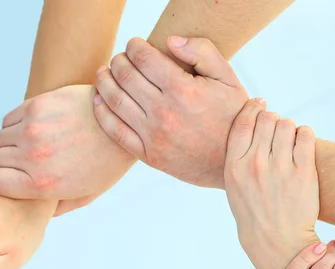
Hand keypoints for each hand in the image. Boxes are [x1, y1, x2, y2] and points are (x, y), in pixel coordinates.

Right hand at [0, 85, 135, 215]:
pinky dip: (14, 127)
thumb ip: (57, 207)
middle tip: (10, 167)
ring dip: (6, 146)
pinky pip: (7, 120)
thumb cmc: (105, 162)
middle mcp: (32, 157)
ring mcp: (32, 129)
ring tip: (25, 149)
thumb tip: (32, 211)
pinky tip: (31, 131)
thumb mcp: (86, 194)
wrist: (121, 121)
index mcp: (42, 184)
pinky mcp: (35, 106)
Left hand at [93, 37, 247, 188]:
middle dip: (118, 61)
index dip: (134, 46)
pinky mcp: (149, 155)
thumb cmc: (232, 116)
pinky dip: (102, 113)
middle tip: (119, 59)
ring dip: (104, 82)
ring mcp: (154, 137)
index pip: (144, 58)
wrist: (236, 161)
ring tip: (103, 73)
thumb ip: (201, 51)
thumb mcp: (227, 78)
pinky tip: (99, 100)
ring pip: (115, 102)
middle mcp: (164, 113)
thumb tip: (169, 40)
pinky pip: (116, 132)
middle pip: (125, 77)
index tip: (134, 44)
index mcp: (183, 90)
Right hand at [224, 101, 319, 268]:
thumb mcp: (234, 185)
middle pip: (267, 119)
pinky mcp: (303, 173)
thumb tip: (255, 121)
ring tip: (289, 142)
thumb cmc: (254, 211)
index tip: (260, 104)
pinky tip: (301, 144)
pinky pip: (306, 135)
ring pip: (287, 124)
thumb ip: (240, 156)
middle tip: (276, 132)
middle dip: (272, 121)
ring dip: (289, 128)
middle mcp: (255, 165)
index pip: (243, 123)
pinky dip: (304, 134)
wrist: (276, 241)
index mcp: (234, 167)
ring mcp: (279, 169)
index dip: (252, 108)